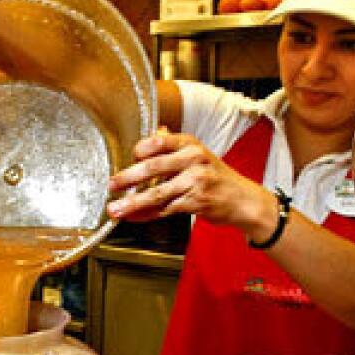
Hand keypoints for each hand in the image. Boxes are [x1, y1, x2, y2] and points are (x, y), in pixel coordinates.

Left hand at [106, 128, 276, 241]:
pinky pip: (164, 209)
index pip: (158, 142)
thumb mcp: (198, 155)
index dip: (138, 151)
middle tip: (111, 185)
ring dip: (132, 203)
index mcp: (190, 144)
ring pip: (157, 193)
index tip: (127, 159)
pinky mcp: (195, 202)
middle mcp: (193, 159)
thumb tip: (149, 136)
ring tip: (115, 209)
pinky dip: (147, 215)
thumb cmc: (217, 177)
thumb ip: (173, 148)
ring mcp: (195, 181)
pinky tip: (134, 217)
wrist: (243, 199)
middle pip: (153, 167)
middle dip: (127, 177)